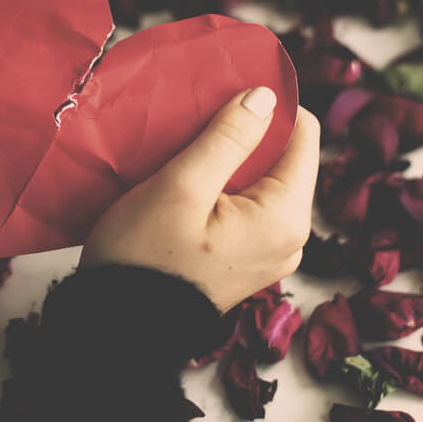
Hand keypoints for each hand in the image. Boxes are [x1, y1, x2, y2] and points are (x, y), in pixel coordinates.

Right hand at [80, 88, 319, 311]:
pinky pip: (248, 208)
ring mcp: (271, 253)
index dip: (269, 105)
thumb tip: (266, 96)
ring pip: (263, 182)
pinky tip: (188, 185)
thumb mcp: (181, 187)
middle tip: (196, 124)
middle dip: (245, 134)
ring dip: (230, 160)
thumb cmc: (143, 257)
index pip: (304, 134)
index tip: (225, 92)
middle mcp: (291, 238)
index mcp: (287, 218)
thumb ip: (227, 137)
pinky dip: (224, 187)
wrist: (118, 328)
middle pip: (284, 159)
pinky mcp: (247, 261)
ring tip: (186, 154)